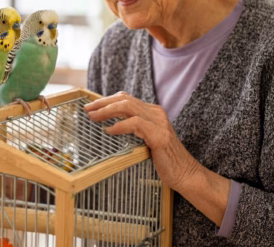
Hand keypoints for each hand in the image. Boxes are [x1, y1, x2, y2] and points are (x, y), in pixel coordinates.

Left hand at [85, 92, 199, 190]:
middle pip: (124, 99)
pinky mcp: (159, 135)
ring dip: (107, 110)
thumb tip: (108, 128)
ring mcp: (159, 123)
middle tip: (87, 109)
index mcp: (153, 112)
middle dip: (103, 103)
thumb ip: (133, 132)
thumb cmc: (164, 161)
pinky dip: (120, 126)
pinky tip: (109, 131)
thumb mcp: (145, 141)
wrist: (185, 174)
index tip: (91, 107)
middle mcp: (156, 113)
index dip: (107, 100)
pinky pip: (135, 124)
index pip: (126, 98)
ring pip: (128, 107)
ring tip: (93, 118)